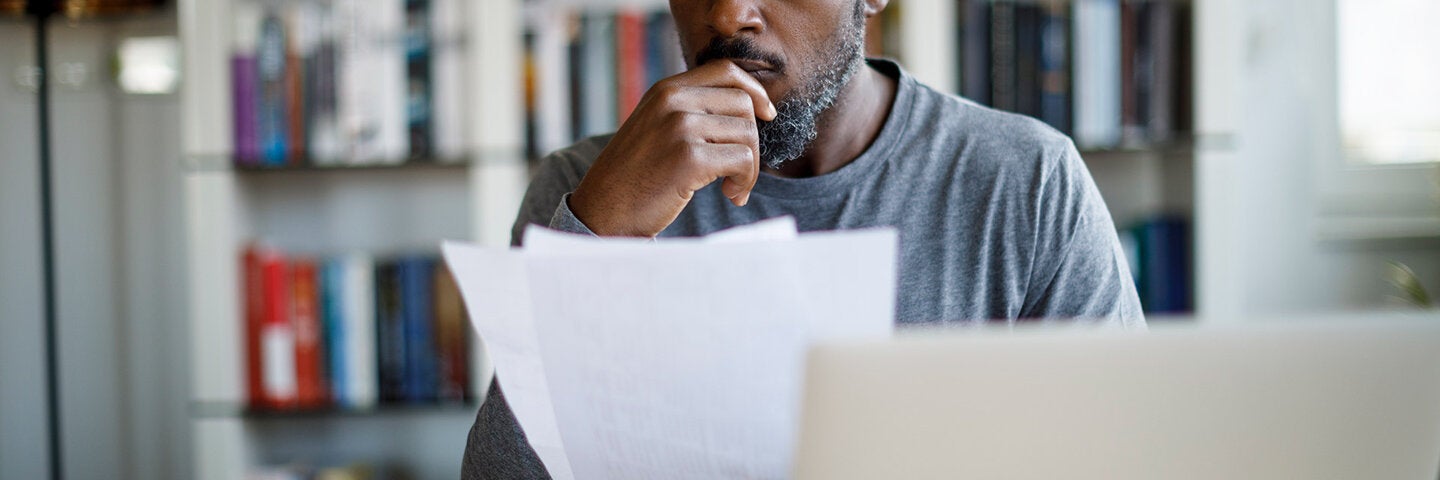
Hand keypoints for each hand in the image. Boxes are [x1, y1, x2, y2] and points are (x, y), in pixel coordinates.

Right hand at [568, 60, 776, 236]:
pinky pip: (742, 160)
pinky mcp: (689, 158)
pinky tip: (731, 195)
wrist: (603, 210)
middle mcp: (672, 101)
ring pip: (747, 134)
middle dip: (753, 140)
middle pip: (743, 104)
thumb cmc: (634, 176)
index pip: (726, 71)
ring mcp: (680, 127)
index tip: (767, 115)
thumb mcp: (656, 128)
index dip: (754, 90)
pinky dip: (745, 181)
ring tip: (733, 187)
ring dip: (750, 166)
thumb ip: (690, 111)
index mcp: (666, 90)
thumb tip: (748, 109)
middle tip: (740, 170)